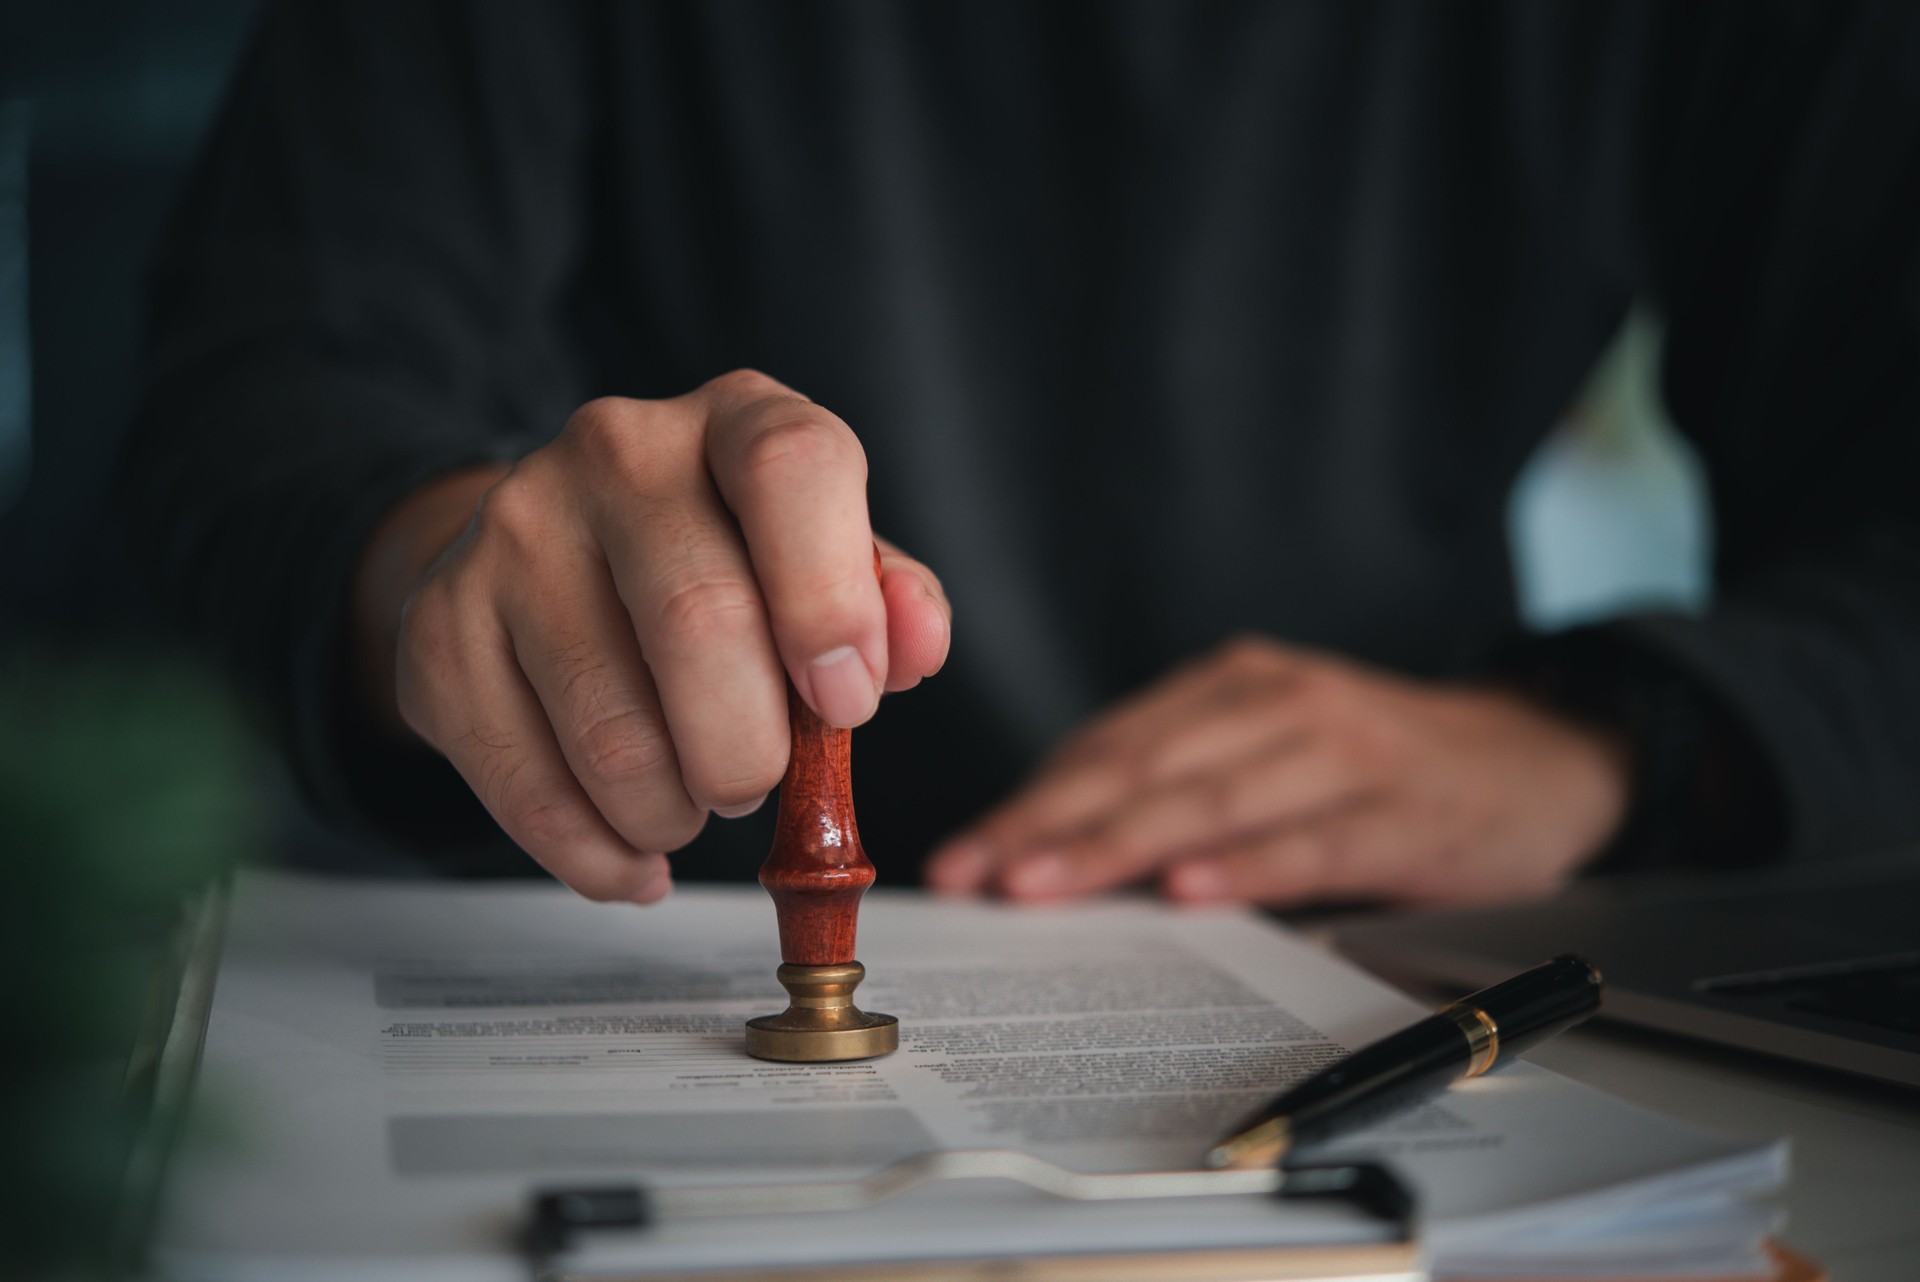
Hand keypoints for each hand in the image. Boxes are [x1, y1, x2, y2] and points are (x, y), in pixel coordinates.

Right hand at [352, 370, 950, 902]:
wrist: (552, 557)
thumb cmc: (721, 566)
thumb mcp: (823, 562)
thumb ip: (886, 605)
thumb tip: (915, 648)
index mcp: (735, 418)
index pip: (793, 467)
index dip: (831, 602)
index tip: (846, 704)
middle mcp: (615, 453)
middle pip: (699, 620)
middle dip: (749, 749)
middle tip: (755, 782)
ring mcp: (511, 534)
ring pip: (613, 731)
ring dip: (674, 812)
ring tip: (689, 806)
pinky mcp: (441, 629)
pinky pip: (528, 790)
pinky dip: (599, 854)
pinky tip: (631, 852)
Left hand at [925, 637, 1626, 906]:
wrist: (1536, 756)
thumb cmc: (1378, 765)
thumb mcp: (1275, 748)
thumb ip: (1183, 786)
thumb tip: (1059, 854)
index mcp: (1236, 686)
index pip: (1111, 746)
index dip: (1030, 801)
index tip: (963, 855)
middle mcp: (1281, 704)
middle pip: (1144, 768)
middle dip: (1048, 825)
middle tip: (976, 875)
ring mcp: (1345, 753)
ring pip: (1212, 799)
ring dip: (1119, 844)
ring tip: (1045, 885)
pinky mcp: (1404, 812)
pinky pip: (1313, 841)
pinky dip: (1248, 865)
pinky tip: (1190, 890)